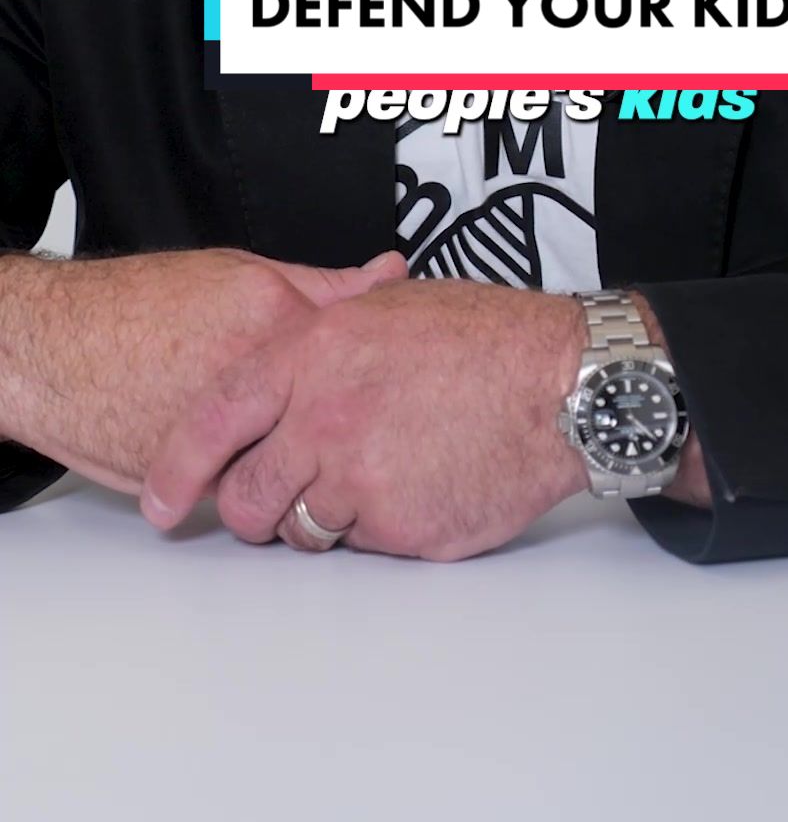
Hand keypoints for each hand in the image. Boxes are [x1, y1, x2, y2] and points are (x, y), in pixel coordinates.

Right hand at [0, 244, 407, 493]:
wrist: (55, 348)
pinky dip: (266, 475)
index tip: (396, 371)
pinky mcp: (202, 478)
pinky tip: (258, 456)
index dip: (383, 363)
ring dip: (313, 454)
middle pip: (341, 409)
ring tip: (315, 442)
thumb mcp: (238, 274)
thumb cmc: (135, 309)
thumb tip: (390, 275)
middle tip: (368, 418)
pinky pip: (257, 485)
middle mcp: (257, 374)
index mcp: (272, 315)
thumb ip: (323, 285)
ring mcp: (231, 429)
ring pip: (303, 455)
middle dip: (356, 419)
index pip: (365, 346)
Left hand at [141, 279, 589, 559]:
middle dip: (256, 507)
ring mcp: (361, 480)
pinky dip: (380, 526)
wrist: (559, 384)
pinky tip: (419, 484)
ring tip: (377, 474)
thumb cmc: (485, 337)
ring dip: (323, 516)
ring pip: (302, 529)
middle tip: (287, 493)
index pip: (213, 421)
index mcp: (312, 354)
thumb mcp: (388, 306)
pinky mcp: (400, 530)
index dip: (177, 470)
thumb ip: (323, 331)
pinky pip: (363, 545)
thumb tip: (282, 355)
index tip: (162, 502)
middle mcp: (324, 419)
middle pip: (248, 498)